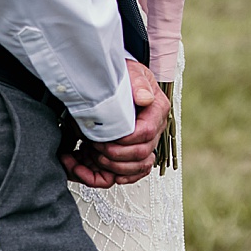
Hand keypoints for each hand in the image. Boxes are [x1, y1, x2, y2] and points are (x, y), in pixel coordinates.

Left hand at [60, 60, 170, 186]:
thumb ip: (138, 84)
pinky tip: (102, 173)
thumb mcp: (130, 73)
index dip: (125, 139)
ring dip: (114, 167)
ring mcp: (145, 142)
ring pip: (138, 167)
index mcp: (156, 110)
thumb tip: (145, 98)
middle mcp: (154, 129)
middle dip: (115, 154)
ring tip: (93, 157)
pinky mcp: (134, 152)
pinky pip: (133, 173)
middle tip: (94, 147)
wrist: (117, 82)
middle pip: (142, 154)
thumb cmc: (124, 77)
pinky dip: (117, 177)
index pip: (146, 132)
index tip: (104, 138)